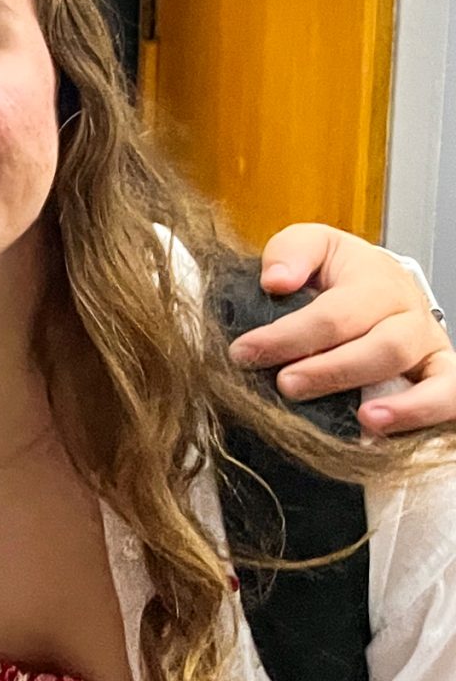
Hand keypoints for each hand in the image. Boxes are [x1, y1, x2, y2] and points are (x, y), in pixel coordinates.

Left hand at [238, 224, 455, 432]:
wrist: (378, 282)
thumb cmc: (339, 271)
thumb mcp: (311, 246)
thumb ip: (290, 254)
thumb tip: (276, 280)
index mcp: (378, 280)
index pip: (334, 313)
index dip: (288, 336)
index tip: (246, 353)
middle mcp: (412, 316)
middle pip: (383, 348)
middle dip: (332, 371)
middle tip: (286, 385)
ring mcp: (431, 350)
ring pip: (430, 378)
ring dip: (400, 404)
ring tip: (363, 419)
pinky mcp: (443, 379)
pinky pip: (451, 401)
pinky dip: (425, 418)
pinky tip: (387, 434)